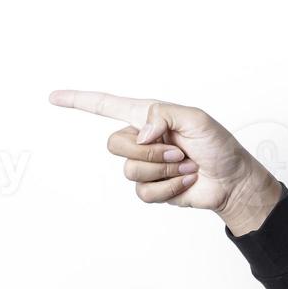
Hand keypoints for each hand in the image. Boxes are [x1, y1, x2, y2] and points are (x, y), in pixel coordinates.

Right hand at [48, 90, 280, 233]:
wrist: (233, 180)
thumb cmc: (219, 146)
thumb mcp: (197, 119)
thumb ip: (163, 115)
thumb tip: (141, 133)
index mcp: (150, 117)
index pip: (107, 106)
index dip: (79, 101)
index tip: (54, 97)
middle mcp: (143, 139)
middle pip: (114, 144)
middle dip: (149, 151)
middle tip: (179, 152)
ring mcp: (146, 165)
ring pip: (129, 169)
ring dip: (164, 170)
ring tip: (186, 166)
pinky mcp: (152, 188)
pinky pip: (143, 191)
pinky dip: (169, 187)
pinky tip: (185, 181)